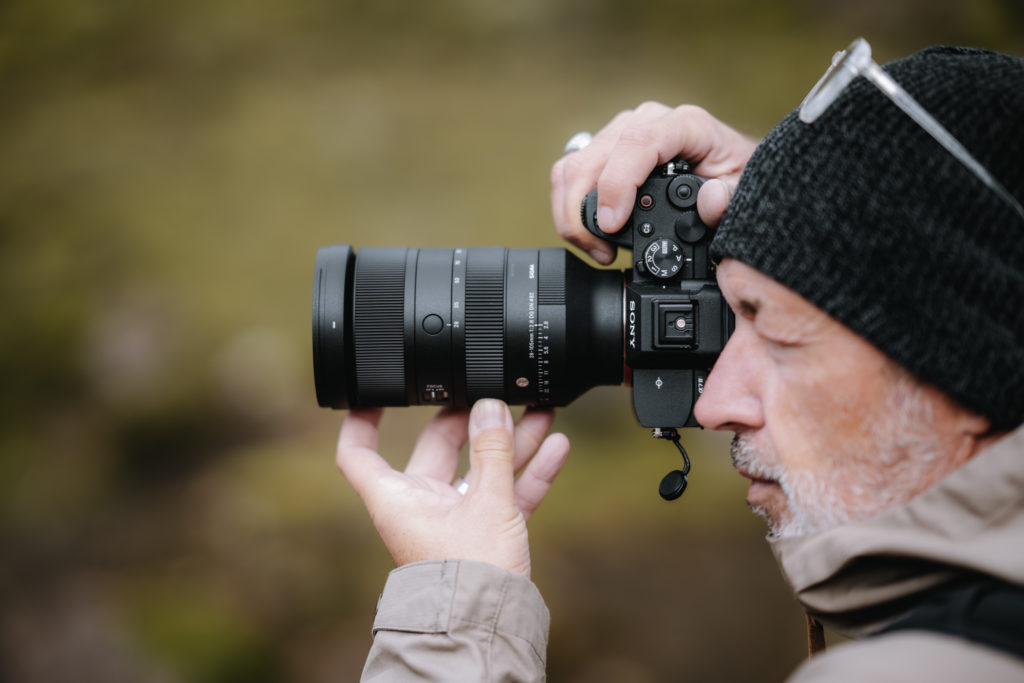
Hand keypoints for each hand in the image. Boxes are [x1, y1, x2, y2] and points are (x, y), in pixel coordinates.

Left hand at [336, 399, 570, 577]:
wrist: (488, 629)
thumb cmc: (468, 576)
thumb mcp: (485, 503)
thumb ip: (492, 451)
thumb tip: (490, 405)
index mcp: (397, 497)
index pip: (359, 453)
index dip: (362, 421)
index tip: (377, 392)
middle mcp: (420, 504)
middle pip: (438, 448)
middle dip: (470, 420)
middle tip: (493, 394)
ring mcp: (454, 517)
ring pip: (482, 467)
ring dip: (511, 441)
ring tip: (540, 409)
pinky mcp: (486, 532)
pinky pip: (507, 491)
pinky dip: (529, 471)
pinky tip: (556, 446)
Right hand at [551, 102, 758, 263]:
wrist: (728, 162)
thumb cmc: (734, 172)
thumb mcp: (744, 187)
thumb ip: (731, 198)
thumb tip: (709, 201)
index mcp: (684, 125)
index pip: (638, 143)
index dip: (618, 184)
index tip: (612, 225)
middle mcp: (647, 121)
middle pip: (594, 158)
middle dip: (583, 213)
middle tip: (601, 252)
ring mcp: (621, 131)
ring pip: (574, 166)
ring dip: (572, 214)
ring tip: (597, 249)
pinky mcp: (605, 148)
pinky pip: (571, 171)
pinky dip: (570, 207)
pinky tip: (590, 233)